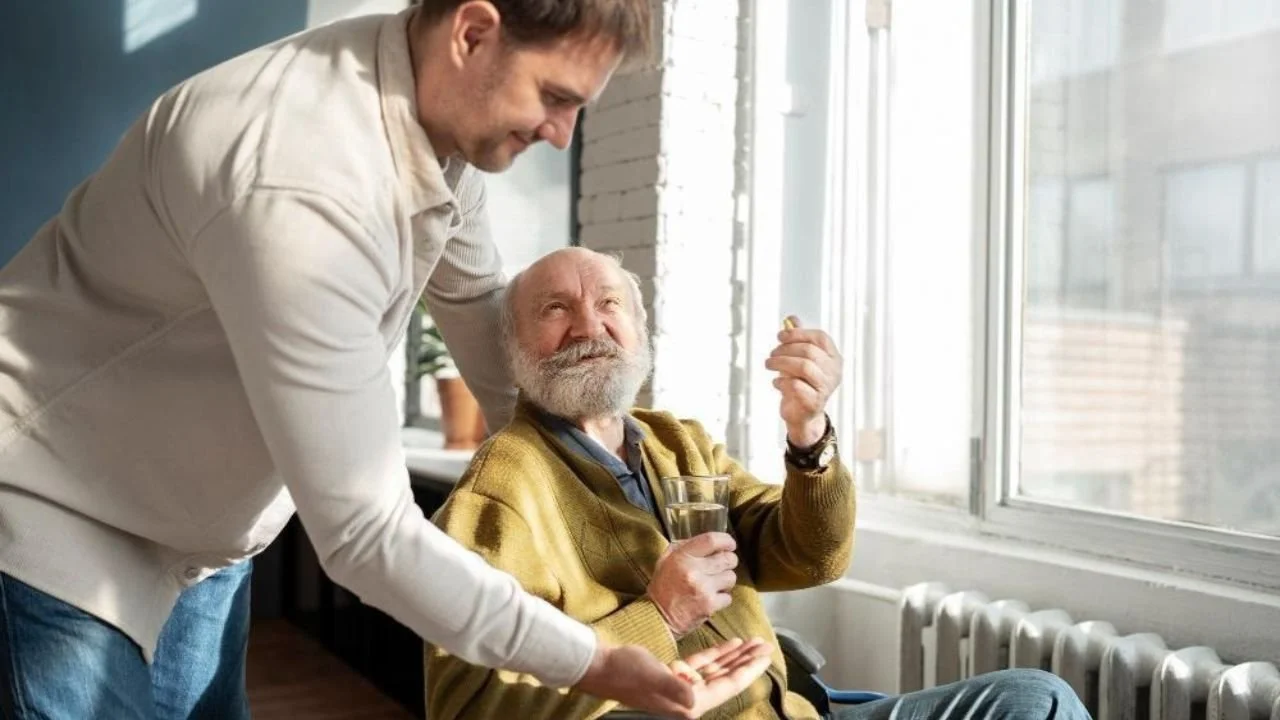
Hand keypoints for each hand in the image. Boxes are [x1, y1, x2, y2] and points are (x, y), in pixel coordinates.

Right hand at [576, 638, 773, 718]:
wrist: (599, 666)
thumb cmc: (624, 672)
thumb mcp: (652, 677)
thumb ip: (676, 688)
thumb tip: (695, 699)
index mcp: (688, 703)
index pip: (728, 686)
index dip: (749, 670)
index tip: (766, 656)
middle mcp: (689, 698)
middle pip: (727, 677)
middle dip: (747, 661)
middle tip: (766, 645)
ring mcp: (682, 686)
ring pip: (717, 669)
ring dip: (735, 655)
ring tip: (754, 641)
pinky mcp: (673, 674)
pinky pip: (702, 664)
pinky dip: (717, 653)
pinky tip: (730, 643)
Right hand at [646, 532, 738, 635]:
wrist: (658, 617)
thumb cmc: (663, 587)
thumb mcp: (666, 560)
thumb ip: (685, 547)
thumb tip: (710, 542)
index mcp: (682, 556)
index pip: (711, 540)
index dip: (726, 540)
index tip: (730, 544)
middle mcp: (693, 570)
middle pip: (727, 558)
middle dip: (729, 561)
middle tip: (722, 566)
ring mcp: (703, 588)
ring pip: (731, 577)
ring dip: (725, 580)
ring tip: (713, 584)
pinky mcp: (709, 605)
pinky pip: (728, 597)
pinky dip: (722, 598)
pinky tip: (710, 598)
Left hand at [764, 316, 841, 447]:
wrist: (802, 415)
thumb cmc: (801, 383)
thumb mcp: (798, 359)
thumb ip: (797, 339)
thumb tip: (791, 318)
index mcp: (834, 358)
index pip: (820, 338)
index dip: (798, 334)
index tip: (780, 336)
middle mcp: (834, 372)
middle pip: (809, 351)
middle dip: (785, 350)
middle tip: (771, 354)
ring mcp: (826, 388)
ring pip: (803, 366)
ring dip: (781, 363)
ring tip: (768, 364)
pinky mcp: (814, 402)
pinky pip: (796, 386)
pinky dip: (781, 381)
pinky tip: (776, 382)